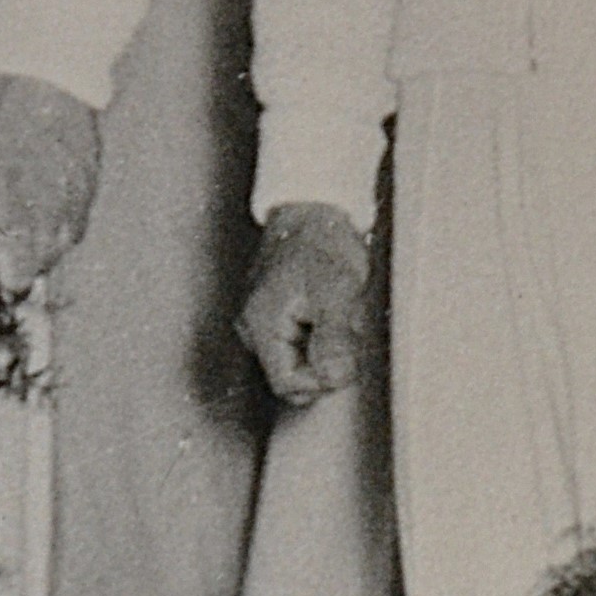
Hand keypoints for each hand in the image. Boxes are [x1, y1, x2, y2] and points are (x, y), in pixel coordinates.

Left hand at [0, 73, 102, 353]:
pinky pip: (66, 241)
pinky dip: (56, 230)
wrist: (43, 88)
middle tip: (4, 250)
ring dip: (33, 250)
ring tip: (27, 205)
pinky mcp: (81, 208)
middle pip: (13, 282)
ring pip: (43, 263)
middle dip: (8, 278)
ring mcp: (51, 215)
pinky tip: (48, 196)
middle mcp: (12, 218)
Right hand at [238, 201, 371, 403]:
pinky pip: (298, 343)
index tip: (343, 352)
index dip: (320, 378)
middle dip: (324, 359)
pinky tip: (328, 311)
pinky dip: (319, 333)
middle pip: (292, 375)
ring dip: (324, 345)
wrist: (313, 211)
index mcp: (261, 326)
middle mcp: (252, 329)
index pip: (287, 384)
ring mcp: (260, 323)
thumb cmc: (322, 243)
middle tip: (341, 324)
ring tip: (335, 312)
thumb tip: (332, 377)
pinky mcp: (272, 318)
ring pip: (298, 359)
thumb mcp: (337, 290)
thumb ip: (334, 338)